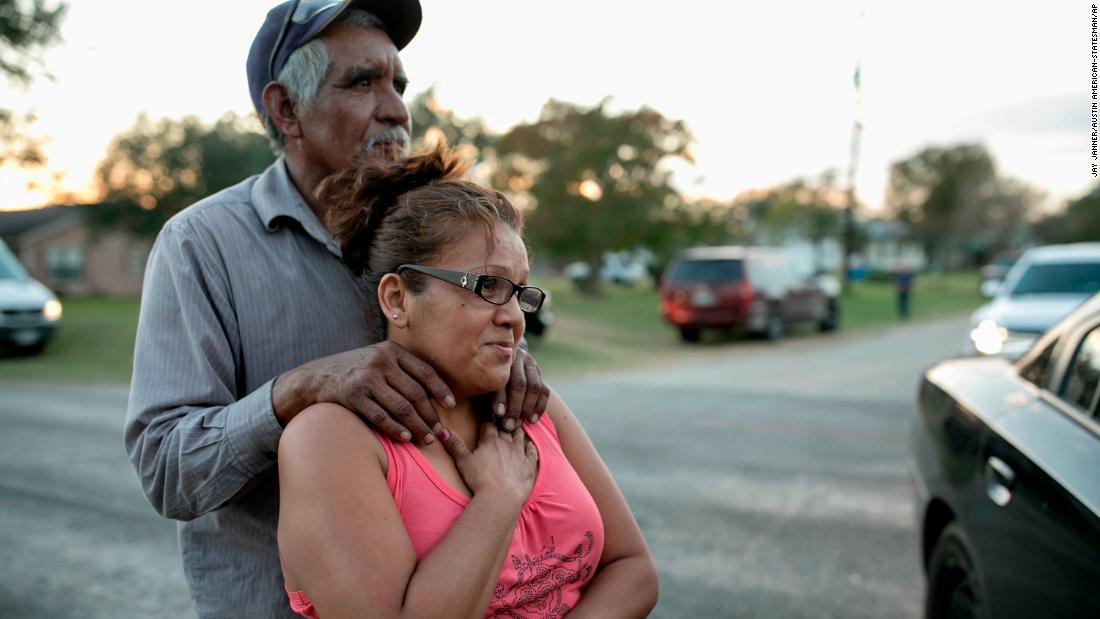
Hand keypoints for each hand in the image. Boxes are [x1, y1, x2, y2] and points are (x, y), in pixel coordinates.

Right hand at [274, 340, 453, 444]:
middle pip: (416, 393)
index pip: (425, 371)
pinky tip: (405, 438)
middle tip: (440, 432)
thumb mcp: (376, 358)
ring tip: (427, 440)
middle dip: (431, 415)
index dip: (441, 390)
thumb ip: (401, 368)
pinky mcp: (352, 395)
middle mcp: (380, 360)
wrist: (314, 378)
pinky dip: (395, 428)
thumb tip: (434, 392)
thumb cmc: (353, 371)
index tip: (451, 405)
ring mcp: (366, 377)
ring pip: (401, 407)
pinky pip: (380, 416)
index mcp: (391, 350)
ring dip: (417, 426)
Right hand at [439, 421, 537, 502]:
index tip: (488, 410)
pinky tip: (531, 444)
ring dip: (518, 430)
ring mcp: (520, 454)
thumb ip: (454, 445)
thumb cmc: (480, 480)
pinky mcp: (529, 466)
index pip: (489, 424)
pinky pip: (532, 452)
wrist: (501, 497)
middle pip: (505, 428)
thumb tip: (441, 430)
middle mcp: (507, 444)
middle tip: (504, 414)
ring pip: (519, 437)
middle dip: (504, 421)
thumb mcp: (463, 461)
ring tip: (517, 424)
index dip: (487, 417)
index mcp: (490, 441)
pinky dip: (531, 447)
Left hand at [490, 347, 549, 430]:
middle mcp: (516, 358)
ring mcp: (530, 364)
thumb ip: (486, 393)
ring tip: (519, 424)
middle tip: (509, 425)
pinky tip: (532, 420)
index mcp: (498, 358)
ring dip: (527, 408)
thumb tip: (496, 413)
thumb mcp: (482, 383)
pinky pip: (544, 391)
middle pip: (519, 383)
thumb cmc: (485, 379)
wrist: (498, 364)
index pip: (501, 378)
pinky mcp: (539, 373)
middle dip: (514, 407)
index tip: (498, 414)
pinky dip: (539, 407)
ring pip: (534, 387)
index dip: (500, 397)